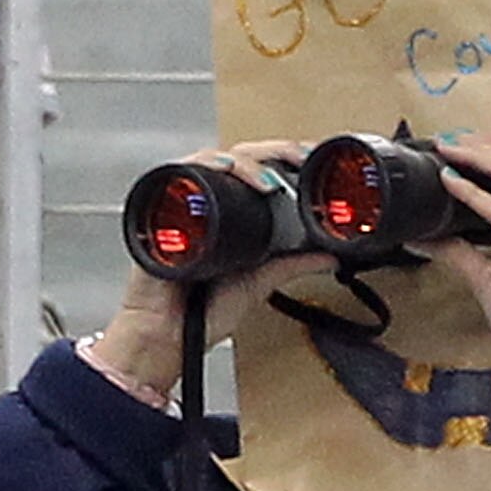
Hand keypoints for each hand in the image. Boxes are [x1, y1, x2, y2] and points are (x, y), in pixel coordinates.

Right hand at [90, 141, 324, 405]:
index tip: (312, 160)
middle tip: (299, 158)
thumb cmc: (200, 313)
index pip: (258, 172)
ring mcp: (184, 205)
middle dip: (273, 152)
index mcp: (233, 217)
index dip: (284, 159)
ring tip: (268, 179)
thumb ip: (291, 266)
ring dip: (243, 161)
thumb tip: (330, 257)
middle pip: (239, 158)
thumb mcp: (258, 283)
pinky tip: (223, 167)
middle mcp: (209, 206)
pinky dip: (201, 165)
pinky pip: (178, 175)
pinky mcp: (161, 211)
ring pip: (212, 160)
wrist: (167, 337)